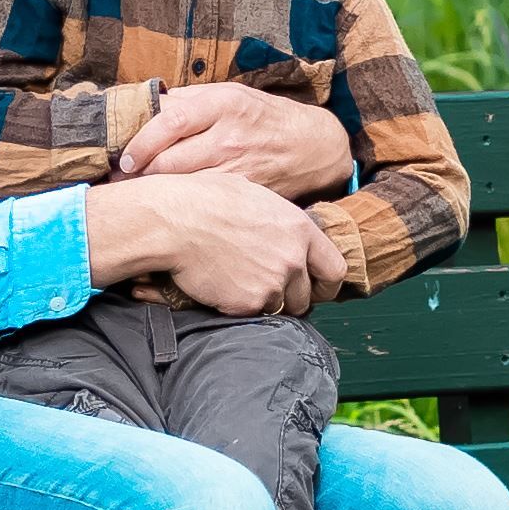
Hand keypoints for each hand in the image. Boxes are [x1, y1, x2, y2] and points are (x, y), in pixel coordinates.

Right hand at [89, 174, 328, 319]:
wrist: (175, 222)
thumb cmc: (205, 200)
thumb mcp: (252, 195)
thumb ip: (276, 219)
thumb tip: (277, 225)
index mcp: (299, 228)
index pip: (334, 269)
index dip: (325, 284)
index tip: (314, 289)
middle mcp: (293, 257)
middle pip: (305, 296)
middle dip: (290, 298)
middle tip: (267, 290)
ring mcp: (273, 282)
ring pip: (279, 308)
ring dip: (263, 302)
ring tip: (238, 283)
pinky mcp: (249, 303)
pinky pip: (251, 314)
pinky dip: (238, 306)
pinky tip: (221, 286)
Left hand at [120, 81, 360, 201]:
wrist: (313, 146)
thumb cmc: (263, 116)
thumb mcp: (230, 94)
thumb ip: (188, 99)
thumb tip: (145, 107)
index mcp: (222, 104)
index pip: (170, 121)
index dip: (141, 142)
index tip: (126, 158)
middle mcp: (229, 137)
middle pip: (171, 160)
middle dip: (140, 174)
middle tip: (121, 181)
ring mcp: (238, 169)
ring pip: (185, 186)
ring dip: (157, 193)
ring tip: (137, 195)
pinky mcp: (245, 194)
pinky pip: (206, 202)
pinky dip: (184, 206)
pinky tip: (171, 208)